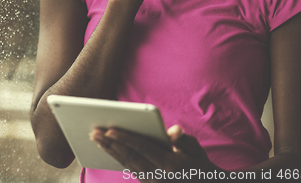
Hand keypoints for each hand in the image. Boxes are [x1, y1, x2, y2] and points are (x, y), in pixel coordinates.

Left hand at [90, 124, 221, 182]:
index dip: (125, 139)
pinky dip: (118, 158)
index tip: (109, 130)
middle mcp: (158, 177)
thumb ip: (182, 139)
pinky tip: (108, 149)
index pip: (142, 148)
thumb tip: (171, 132)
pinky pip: (130, 170)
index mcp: (170, 165)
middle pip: (129, 158)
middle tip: (94, 132)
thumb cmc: (200, 165)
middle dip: (110, 144)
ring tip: (96, 139)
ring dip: (110, 151)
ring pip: (126, 165)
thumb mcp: (196, 149)